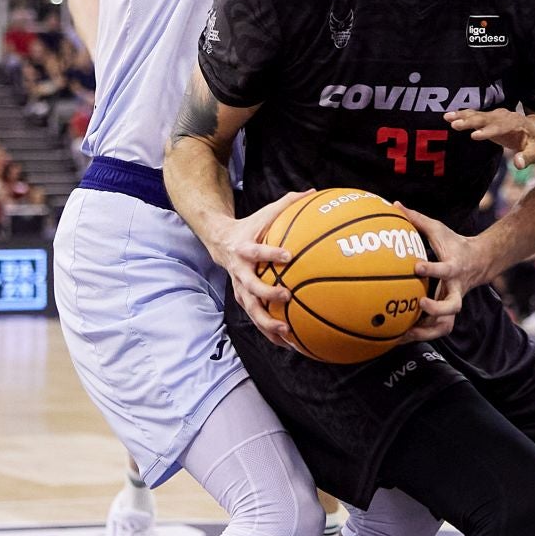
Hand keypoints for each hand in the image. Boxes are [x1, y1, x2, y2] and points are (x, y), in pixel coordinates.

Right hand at [207, 190, 311, 348]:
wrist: (220, 242)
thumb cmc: (251, 227)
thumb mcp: (265, 213)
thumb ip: (288, 203)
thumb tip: (313, 191)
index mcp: (246, 249)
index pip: (258, 251)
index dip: (271, 253)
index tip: (288, 256)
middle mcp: (240, 272)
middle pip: (250, 287)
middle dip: (267, 294)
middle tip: (287, 296)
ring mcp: (240, 289)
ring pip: (251, 310)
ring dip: (268, 323)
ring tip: (287, 332)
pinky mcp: (243, 300)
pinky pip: (257, 319)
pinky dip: (271, 333)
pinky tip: (290, 344)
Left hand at [394, 204, 490, 342]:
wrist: (480, 261)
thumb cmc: (454, 244)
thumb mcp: (438, 229)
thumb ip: (417, 219)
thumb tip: (394, 205)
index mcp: (454, 267)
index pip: (445, 270)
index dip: (433, 270)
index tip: (417, 267)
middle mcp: (456, 288)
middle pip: (453, 306)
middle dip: (437, 309)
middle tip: (419, 305)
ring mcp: (453, 302)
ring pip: (446, 325)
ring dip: (426, 332)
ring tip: (403, 335)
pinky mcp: (447, 312)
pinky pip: (436, 329)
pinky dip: (421, 335)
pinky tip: (399, 337)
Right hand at [446, 107, 534, 167]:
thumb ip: (528, 158)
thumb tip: (518, 164)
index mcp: (517, 124)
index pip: (501, 128)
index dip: (488, 132)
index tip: (475, 136)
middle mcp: (505, 117)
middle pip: (486, 119)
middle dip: (471, 122)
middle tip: (455, 125)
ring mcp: (497, 116)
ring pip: (478, 115)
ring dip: (463, 116)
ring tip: (447, 118)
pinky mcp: (490, 119)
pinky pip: (475, 116)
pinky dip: (462, 115)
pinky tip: (449, 117)